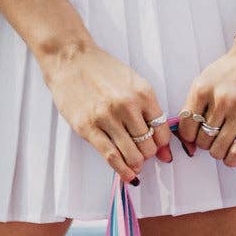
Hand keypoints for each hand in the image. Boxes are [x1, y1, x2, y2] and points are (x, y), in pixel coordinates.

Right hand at [38, 40, 172, 183]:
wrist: (70, 59)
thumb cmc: (102, 71)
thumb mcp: (132, 83)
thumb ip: (149, 112)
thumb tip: (164, 148)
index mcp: (143, 93)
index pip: (162, 130)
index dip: (162, 145)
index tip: (159, 149)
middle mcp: (127, 105)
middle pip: (148, 145)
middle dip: (147, 155)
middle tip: (142, 155)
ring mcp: (107, 117)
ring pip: (132, 154)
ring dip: (136, 164)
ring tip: (134, 165)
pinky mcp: (88, 127)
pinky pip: (111, 156)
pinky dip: (122, 170)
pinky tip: (128, 176)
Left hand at [176, 31, 235, 166]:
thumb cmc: (234, 69)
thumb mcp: (207, 79)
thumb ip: (195, 104)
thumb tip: (188, 138)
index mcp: (203, 89)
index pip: (186, 127)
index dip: (190, 136)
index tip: (196, 136)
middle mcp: (221, 100)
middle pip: (202, 140)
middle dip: (205, 143)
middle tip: (214, 138)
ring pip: (218, 148)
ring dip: (218, 152)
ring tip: (224, 145)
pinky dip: (231, 159)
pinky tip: (231, 157)